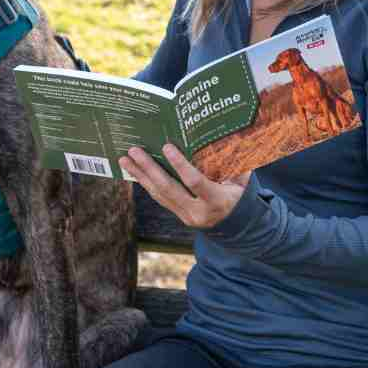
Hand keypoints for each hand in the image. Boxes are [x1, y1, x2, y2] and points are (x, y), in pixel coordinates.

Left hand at [119, 144, 249, 229]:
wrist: (237, 228)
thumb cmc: (240, 198)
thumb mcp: (242, 183)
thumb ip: (235, 165)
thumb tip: (228, 138)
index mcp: (216, 201)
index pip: (194, 182)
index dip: (180, 165)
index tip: (167, 147)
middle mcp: (198, 211)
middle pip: (169, 189)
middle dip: (149, 169)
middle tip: (134, 151)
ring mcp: (186, 215)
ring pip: (159, 194)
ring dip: (141, 176)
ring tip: (125, 160)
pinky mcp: (178, 215)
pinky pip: (159, 198)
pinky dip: (146, 184)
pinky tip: (135, 172)